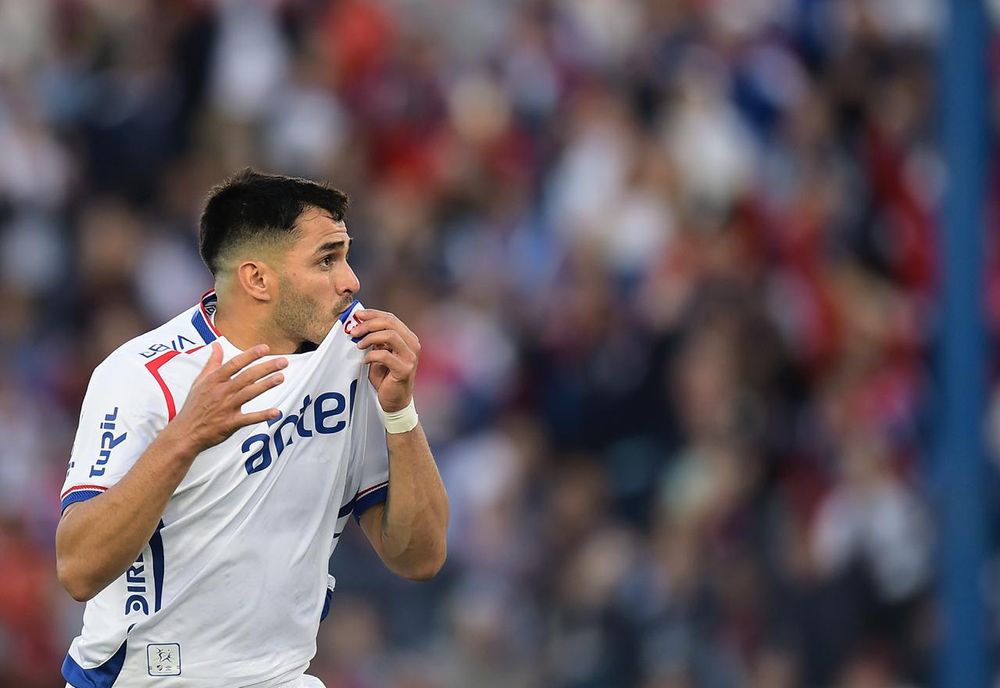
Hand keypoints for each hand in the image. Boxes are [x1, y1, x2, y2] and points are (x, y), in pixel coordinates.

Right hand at [171, 343, 286, 451]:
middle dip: (266, 367)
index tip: (265, 348)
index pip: (234, 364)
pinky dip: (262, 415)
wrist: (185, 433)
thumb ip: (212, 363)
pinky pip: (248, 418)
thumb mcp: (199, 382)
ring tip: (281, 377)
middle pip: (246, 376)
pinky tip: (276, 412)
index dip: (250, 355)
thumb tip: (216, 345)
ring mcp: (226, 408)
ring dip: (266, 385)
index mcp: (214, 380)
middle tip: (283, 361)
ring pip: (249, 393)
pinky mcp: (230, 424)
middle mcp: (221, 392)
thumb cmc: (194, 406)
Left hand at [351, 309, 420, 412]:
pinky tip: (365, 360)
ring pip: (390, 335)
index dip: (373, 314)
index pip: (391, 318)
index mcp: (408, 337)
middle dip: (369, 324)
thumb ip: (376, 339)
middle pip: (391, 323)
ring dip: (370, 338)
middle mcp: (412, 345)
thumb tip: (359, 324)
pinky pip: (385, 355)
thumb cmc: (387, 376)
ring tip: (359, 345)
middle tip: (354, 331)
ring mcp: (410, 357)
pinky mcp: (404, 369)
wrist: (395, 400)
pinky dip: (371, 355)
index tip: (357, 315)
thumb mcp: (380, 352)